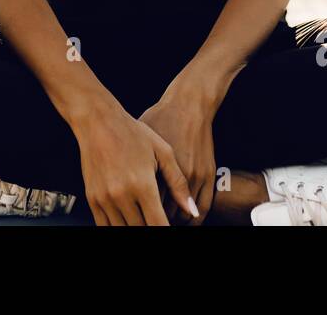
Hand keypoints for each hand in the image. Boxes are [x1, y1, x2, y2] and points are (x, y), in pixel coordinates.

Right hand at [71, 101, 195, 225]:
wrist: (98, 121)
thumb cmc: (133, 133)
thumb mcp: (163, 152)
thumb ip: (178, 184)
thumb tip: (192, 210)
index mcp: (143, 185)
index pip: (158, 225)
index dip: (167, 231)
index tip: (171, 228)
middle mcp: (122, 195)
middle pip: (142, 230)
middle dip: (153, 228)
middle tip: (159, 220)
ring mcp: (105, 198)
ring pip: (123, 230)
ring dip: (136, 228)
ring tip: (144, 219)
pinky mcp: (92, 198)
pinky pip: (104, 226)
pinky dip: (118, 227)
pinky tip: (128, 221)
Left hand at [138, 90, 217, 225]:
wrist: (188, 104)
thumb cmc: (160, 118)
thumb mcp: (140, 142)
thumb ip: (132, 167)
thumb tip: (118, 188)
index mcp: (153, 172)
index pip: (145, 207)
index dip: (140, 217)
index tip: (135, 219)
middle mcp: (174, 178)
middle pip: (162, 215)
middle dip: (153, 220)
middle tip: (148, 221)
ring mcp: (194, 178)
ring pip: (183, 216)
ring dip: (173, 221)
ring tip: (164, 221)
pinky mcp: (208, 176)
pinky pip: (203, 209)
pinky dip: (193, 220)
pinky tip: (184, 220)